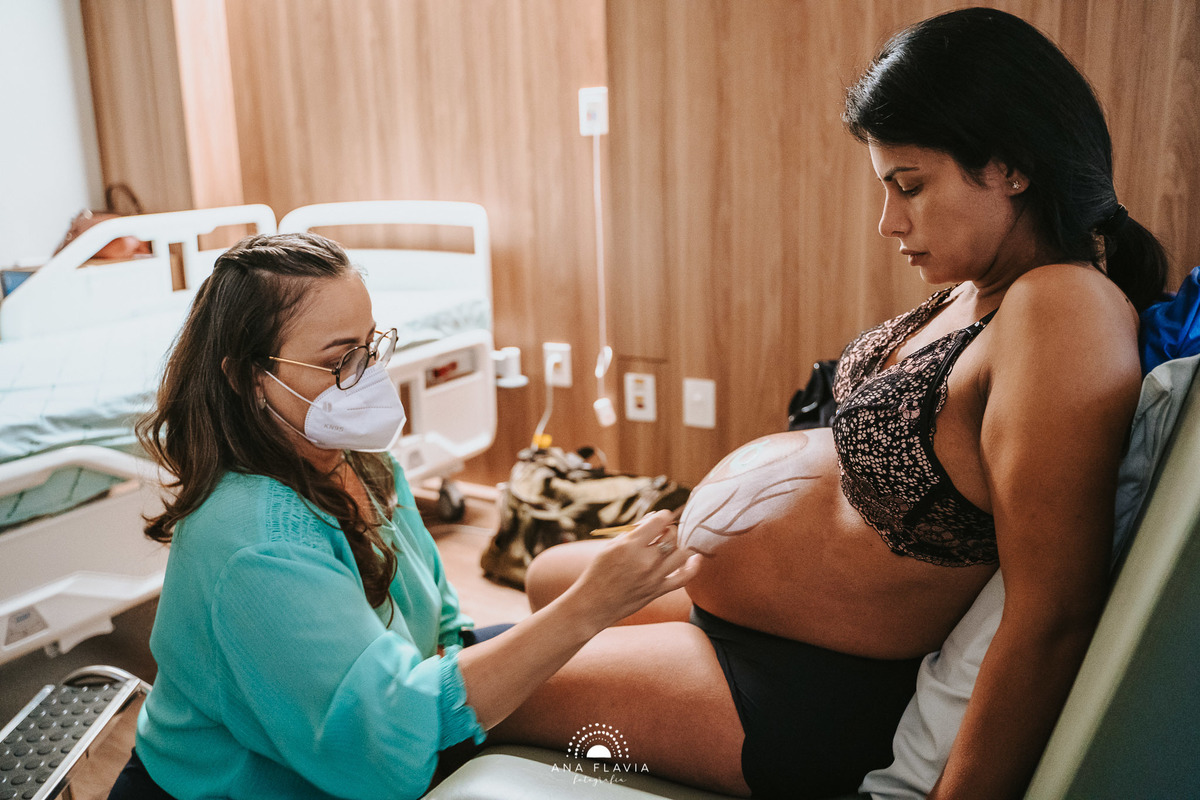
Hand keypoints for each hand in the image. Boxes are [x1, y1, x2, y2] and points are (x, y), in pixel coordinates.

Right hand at [563, 510, 701, 631]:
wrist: (594, 604)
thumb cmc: (598, 572)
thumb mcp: (610, 546)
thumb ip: (633, 532)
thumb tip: (655, 518)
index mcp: (630, 545)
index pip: (659, 521)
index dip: (663, 516)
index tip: (662, 517)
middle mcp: (645, 560)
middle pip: (672, 535)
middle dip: (668, 530)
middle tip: (661, 532)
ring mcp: (654, 576)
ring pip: (682, 553)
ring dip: (679, 545)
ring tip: (671, 545)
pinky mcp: (659, 590)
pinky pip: (684, 577)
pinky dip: (693, 566)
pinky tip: (695, 558)